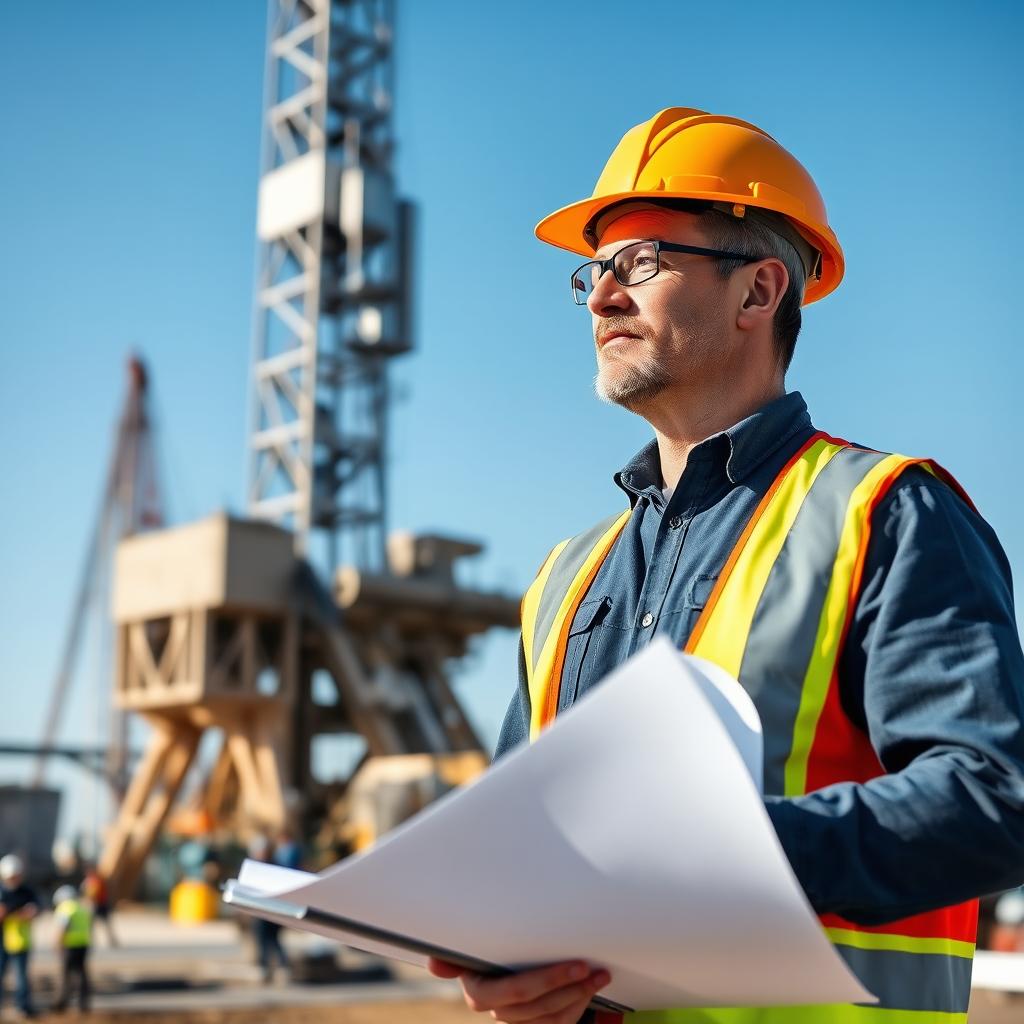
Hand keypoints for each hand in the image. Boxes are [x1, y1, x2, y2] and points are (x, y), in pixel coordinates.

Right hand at [427, 957, 610, 1022]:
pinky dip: (577, 1008)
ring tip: (598, 975)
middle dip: (566, 985)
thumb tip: (432, 964)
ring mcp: (517, 1021)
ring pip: (551, 1017)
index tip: (574, 965)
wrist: (503, 967)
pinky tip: (589, 989)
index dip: (546, 980)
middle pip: (536, 1005)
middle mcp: (496, 1010)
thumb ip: (455, 956)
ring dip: (578, 996)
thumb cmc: (489, 950)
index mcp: (479, 990)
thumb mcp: (473, 946)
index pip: (515, 991)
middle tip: (588, 966)